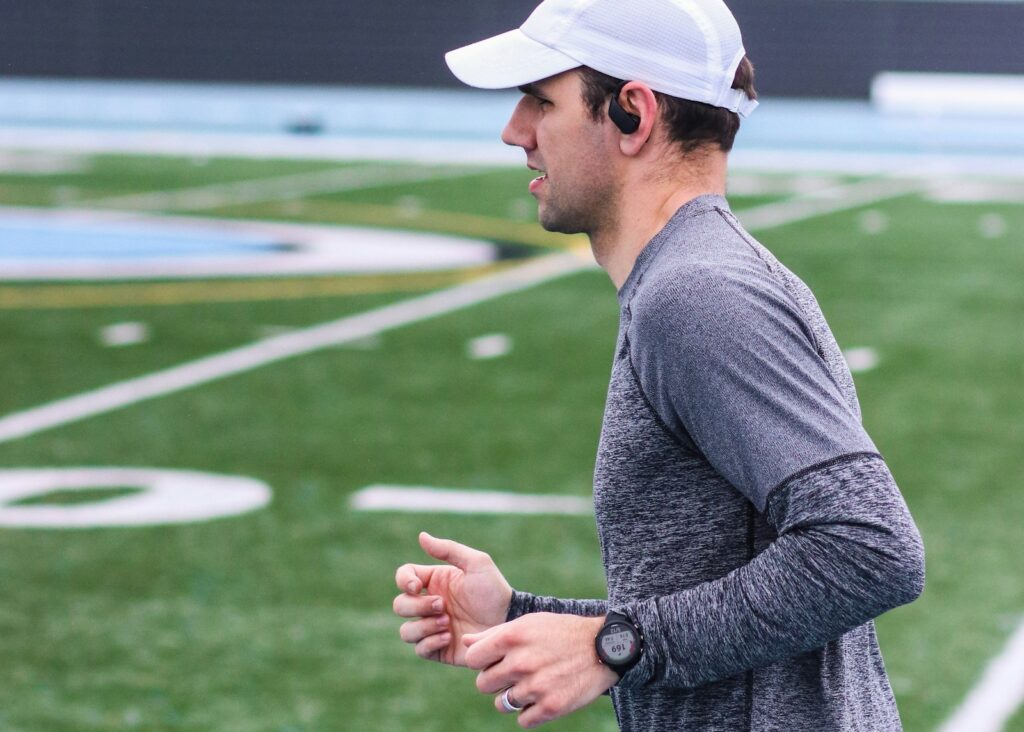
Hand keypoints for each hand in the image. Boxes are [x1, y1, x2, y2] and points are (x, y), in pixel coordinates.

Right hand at [393, 532, 512, 665]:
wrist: (509, 621)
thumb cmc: (495, 590)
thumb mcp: (476, 564)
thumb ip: (448, 549)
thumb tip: (421, 536)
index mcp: (434, 582)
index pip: (404, 577)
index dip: (403, 581)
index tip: (416, 587)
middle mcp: (429, 605)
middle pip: (400, 605)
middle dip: (417, 607)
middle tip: (442, 606)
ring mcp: (433, 628)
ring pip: (405, 631)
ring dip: (423, 627)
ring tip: (447, 624)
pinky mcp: (440, 649)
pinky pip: (420, 649)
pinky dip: (430, 642)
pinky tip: (450, 637)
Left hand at [463, 613, 617, 728]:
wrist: (603, 647)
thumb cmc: (560, 632)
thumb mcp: (528, 624)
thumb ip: (494, 634)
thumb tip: (465, 643)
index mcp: (512, 637)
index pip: (473, 659)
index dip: (483, 660)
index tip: (495, 658)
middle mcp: (521, 662)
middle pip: (483, 684)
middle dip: (495, 680)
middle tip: (514, 672)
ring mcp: (536, 687)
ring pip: (501, 704)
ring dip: (512, 697)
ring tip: (530, 684)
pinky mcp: (551, 707)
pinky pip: (523, 719)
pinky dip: (530, 712)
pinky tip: (542, 696)